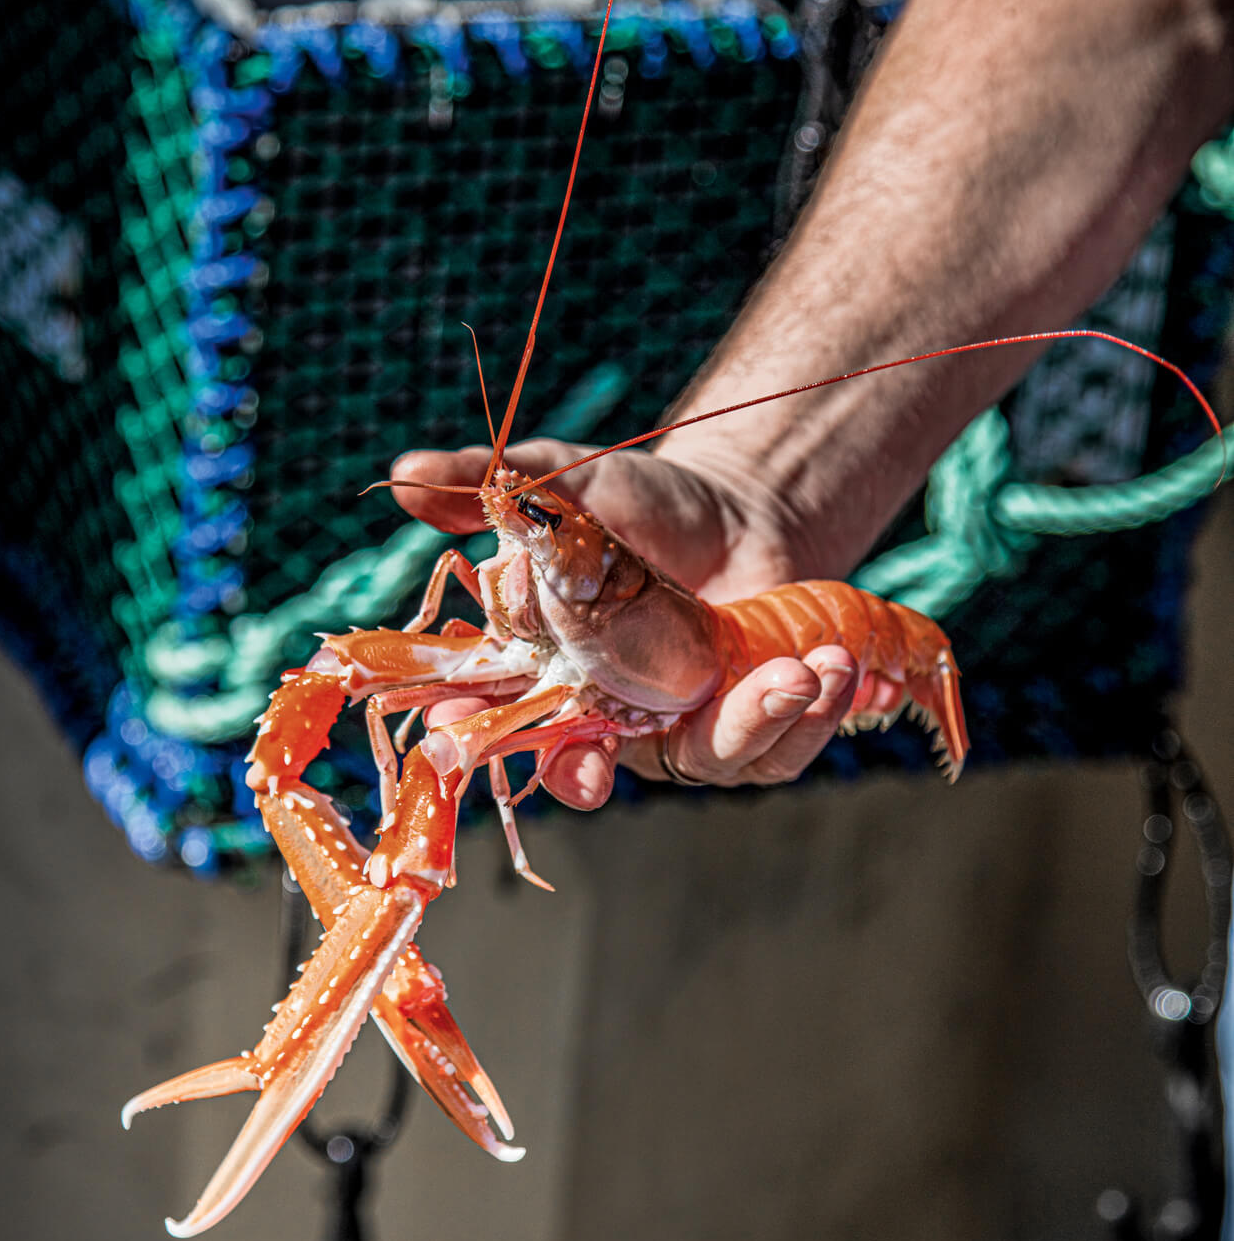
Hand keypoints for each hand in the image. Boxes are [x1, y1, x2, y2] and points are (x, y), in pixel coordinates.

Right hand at [390, 439, 860, 807]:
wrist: (737, 509)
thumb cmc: (639, 506)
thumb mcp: (567, 483)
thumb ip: (495, 486)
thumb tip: (406, 471)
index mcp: (548, 677)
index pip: (508, 727)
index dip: (504, 748)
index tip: (517, 749)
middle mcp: (607, 720)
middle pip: (600, 769)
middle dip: (624, 764)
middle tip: (653, 746)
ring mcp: (681, 732)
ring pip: (711, 760)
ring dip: (763, 723)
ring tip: (809, 670)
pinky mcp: (754, 729)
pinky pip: (778, 748)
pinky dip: (811, 715)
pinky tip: (834, 667)